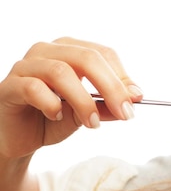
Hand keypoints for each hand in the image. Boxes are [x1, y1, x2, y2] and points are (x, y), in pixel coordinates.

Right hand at [0, 37, 142, 158]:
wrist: (18, 138)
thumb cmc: (52, 119)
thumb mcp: (87, 114)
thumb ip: (108, 106)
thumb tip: (134, 99)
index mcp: (70, 51)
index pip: (104, 54)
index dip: (123, 77)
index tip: (137, 100)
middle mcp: (48, 51)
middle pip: (87, 57)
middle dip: (111, 87)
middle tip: (125, 113)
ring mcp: (26, 66)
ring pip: (61, 72)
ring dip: (84, 101)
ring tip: (92, 124)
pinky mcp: (10, 86)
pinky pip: (33, 88)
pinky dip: (51, 104)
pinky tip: (57, 116)